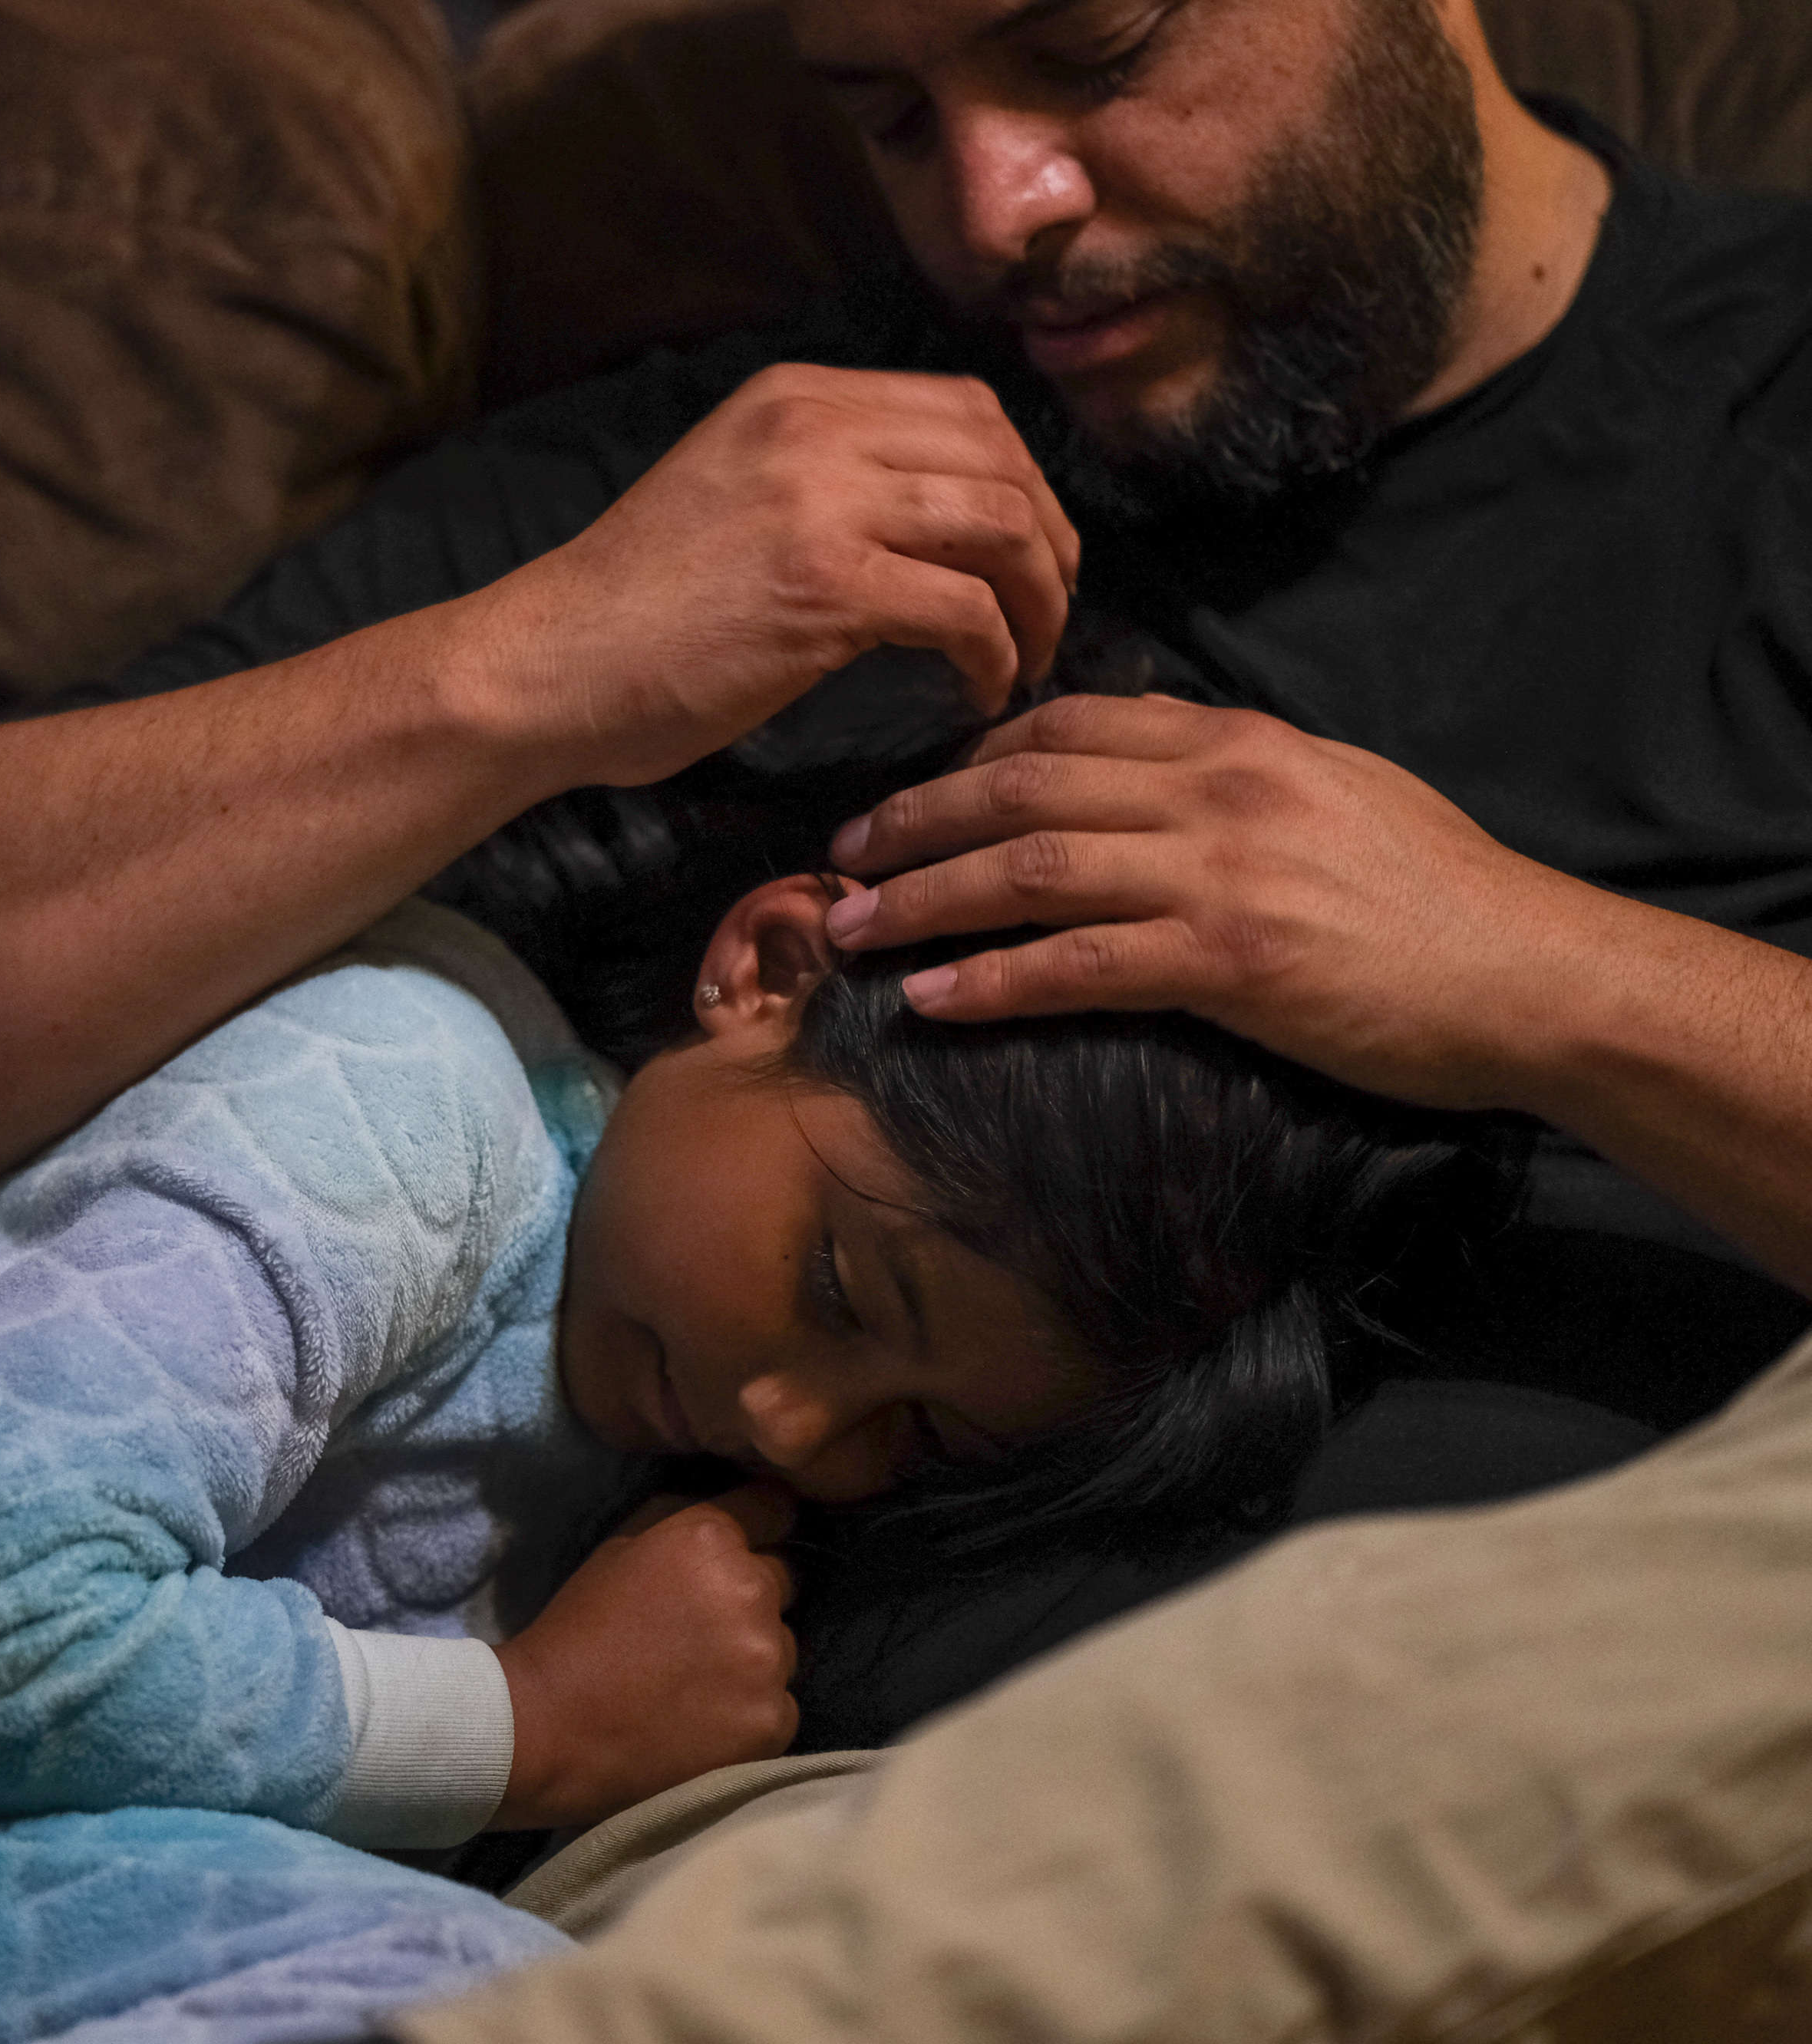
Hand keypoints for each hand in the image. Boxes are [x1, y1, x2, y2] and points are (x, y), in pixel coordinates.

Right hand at [466, 364, 1078, 788]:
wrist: (549, 665)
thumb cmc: (633, 609)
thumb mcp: (732, 490)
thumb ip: (821, 476)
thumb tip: (927, 508)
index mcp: (795, 397)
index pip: (967, 409)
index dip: (1023, 482)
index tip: (1028, 552)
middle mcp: (813, 427)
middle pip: (1002, 460)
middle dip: (1051, 542)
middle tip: (1050, 611)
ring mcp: (821, 502)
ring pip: (1002, 525)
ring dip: (1039, 601)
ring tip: (1028, 654)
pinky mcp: (825, 587)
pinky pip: (966, 608)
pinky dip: (996, 654)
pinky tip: (979, 688)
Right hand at [491, 1484, 799, 1830]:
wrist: (549, 1726)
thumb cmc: (578, 1631)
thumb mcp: (619, 1547)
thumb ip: (682, 1521)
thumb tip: (736, 1507)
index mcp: (710, 1539)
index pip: (774, 1510)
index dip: (756, 1530)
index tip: (734, 1557)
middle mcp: (751, 1589)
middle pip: (782, 1582)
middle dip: (748, 1598)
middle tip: (695, 1633)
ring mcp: (767, 1659)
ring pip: (783, 1647)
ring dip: (751, 1659)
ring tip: (693, 1684)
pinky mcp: (772, 1720)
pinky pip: (781, 1705)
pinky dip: (751, 1714)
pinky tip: (703, 1724)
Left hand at [817, 692, 1634, 1112]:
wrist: (1529, 971)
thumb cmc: (1434, 892)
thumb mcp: (1331, 790)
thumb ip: (1229, 772)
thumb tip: (1145, 766)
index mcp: (1235, 743)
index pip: (1068, 723)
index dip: (970, 755)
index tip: (915, 793)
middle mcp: (1215, 792)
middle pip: (1021, 786)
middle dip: (915, 820)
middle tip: (843, 856)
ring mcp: (1219, 875)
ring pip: (1030, 869)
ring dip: (926, 898)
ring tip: (851, 929)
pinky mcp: (1229, 964)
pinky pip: (1078, 966)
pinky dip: (993, 980)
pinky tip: (930, 998)